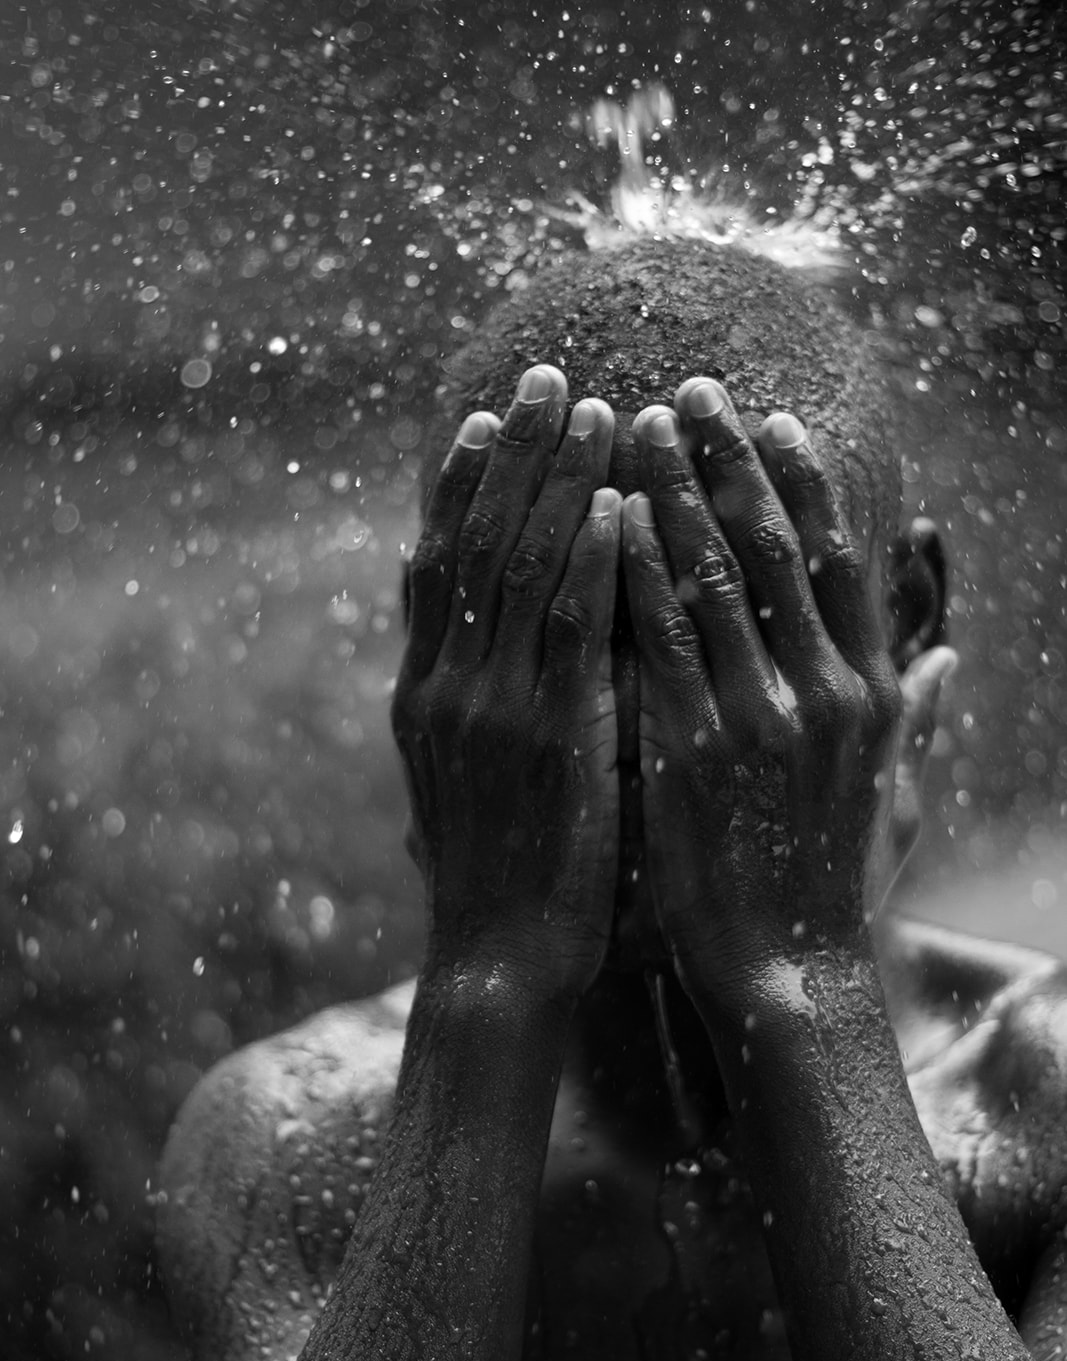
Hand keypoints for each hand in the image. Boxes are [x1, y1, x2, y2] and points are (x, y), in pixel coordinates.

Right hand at [392, 366, 620, 998]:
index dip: (462, 483)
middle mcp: (446, 687)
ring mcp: (491, 710)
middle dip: (513, 455)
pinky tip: (620, 503)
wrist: (500, 965)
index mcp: (426, 695)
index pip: (438, 565)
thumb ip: (476, 704)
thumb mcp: (469, 781)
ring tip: (594, 409)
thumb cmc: (501, 878)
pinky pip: (569, 630)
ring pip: (519, 569)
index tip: (490, 415)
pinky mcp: (547, 740)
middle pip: (474, 542)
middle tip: (547, 376)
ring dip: (558, 483)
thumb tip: (477, 640)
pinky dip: (591, 559)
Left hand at [621, 378, 902, 1013]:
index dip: (803, 483)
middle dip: (729, 460)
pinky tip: (609, 518)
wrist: (789, 970)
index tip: (771, 422)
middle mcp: (822, 689)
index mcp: (866, 692)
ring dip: (674, 492)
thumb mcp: (889, 793)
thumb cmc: (828, 880)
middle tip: (689, 390)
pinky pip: (662, 641)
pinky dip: (638, 571)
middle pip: (774, 547)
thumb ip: (914, 716)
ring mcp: (759, 716)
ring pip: (714, 577)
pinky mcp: (694, 750)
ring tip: (635, 426)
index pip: (840, 561)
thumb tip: (946, 656)